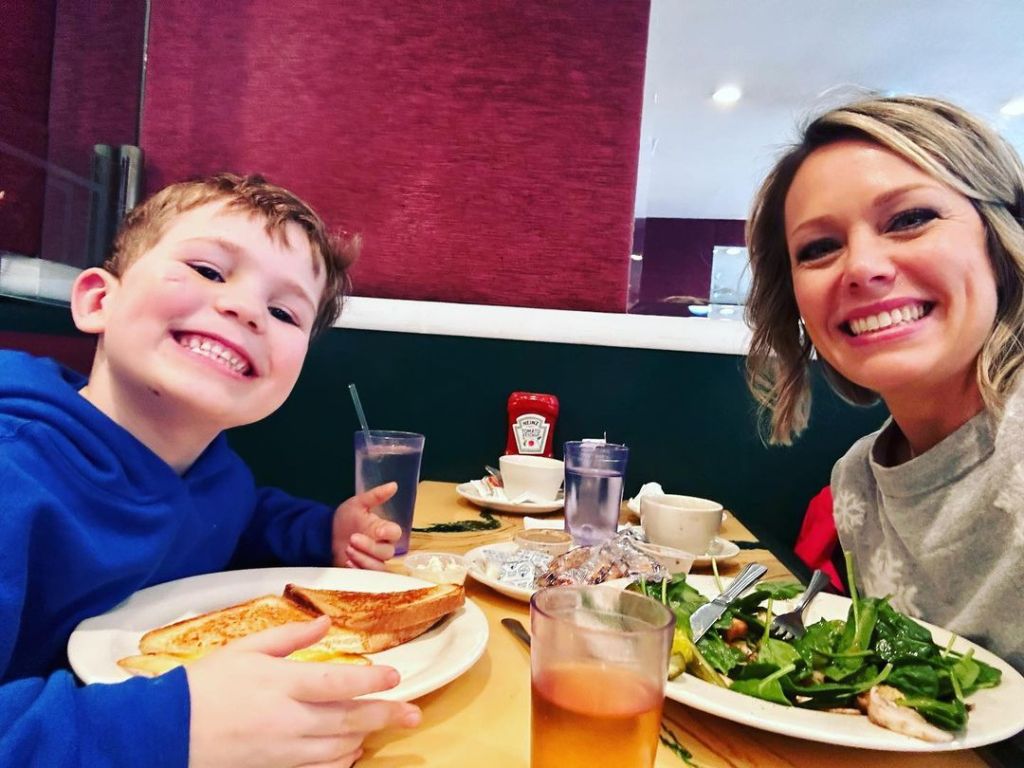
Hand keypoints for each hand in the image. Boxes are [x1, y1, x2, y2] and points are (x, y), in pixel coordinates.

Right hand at [187, 616, 420, 767]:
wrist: (164, 731)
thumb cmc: (204, 684)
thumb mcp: (245, 650)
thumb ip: (289, 638)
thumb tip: (324, 624)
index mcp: (281, 684)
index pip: (337, 683)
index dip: (370, 681)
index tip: (394, 678)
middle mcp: (287, 719)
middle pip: (347, 719)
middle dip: (384, 716)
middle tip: (413, 715)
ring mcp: (281, 749)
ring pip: (336, 748)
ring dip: (364, 738)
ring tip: (383, 728)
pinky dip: (338, 762)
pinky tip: (350, 754)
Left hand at [332, 482, 402, 569]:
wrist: (326, 535)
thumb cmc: (345, 518)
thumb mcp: (358, 503)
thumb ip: (375, 496)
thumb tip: (394, 485)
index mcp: (384, 529)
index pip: (396, 533)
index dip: (390, 534)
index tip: (378, 532)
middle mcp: (382, 545)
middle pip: (387, 552)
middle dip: (370, 547)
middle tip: (352, 538)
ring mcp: (374, 559)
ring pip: (379, 565)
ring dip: (363, 558)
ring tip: (347, 549)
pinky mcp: (363, 570)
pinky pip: (368, 575)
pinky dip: (358, 569)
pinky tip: (347, 561)